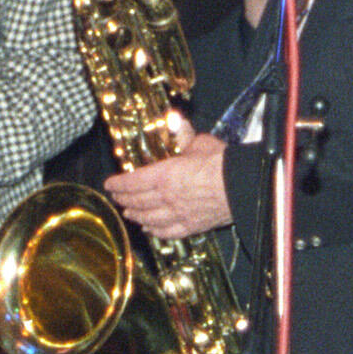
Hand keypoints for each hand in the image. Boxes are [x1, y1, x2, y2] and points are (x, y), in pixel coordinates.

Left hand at [111, 131, 233, 239]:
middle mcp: (166, 197)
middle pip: (138, 201)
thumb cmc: (222, 164)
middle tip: (116, 198)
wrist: (242, 186)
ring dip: (136, 215)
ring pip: (149, 218)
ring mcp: (178, 214)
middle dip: (124, 199)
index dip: (118, 184)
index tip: (110, 184)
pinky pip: (168, 232)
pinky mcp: (192, 226)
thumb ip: (183, 135)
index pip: (133, 181)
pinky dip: (155, 232)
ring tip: (128, 213)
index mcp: (164, 175)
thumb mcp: (200, 143)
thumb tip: (175, 121)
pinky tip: (150, 230)